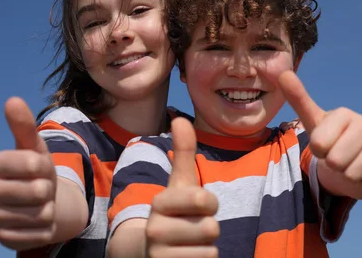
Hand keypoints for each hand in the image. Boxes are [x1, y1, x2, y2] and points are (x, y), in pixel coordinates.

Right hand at [0, 97, 56, 249]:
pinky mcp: (5, 238)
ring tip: (39, 202)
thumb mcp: (34, 146)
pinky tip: (36, 221)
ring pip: (41, 213)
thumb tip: (12, 100)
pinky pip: (39, 233)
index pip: (31, 163)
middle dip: (48, 188)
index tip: (39, 165)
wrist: (41, 201)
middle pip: (38, 190)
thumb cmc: (36, 169)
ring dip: (48, 208)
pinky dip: (45, 227)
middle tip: (41, 186)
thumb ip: (24, 125)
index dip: (44, 164)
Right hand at [145, 117, 219, 257]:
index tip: (198, 205)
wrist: (150, 252)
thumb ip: (183, 153)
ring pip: (210, 251)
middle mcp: (154, 229)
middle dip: (209, 228)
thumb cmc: (175, 212)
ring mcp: (159, 255)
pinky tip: (188, 257)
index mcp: (159, 202)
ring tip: (189, 245)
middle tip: (193, 228)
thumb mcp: (179, 184)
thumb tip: (180, 119)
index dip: (210, 203)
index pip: (205, 199)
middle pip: (211, 228)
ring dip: (206, 248)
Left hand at [279, 71, 361, 199]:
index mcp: (345, 114)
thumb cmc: (330, 141)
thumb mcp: (312, 123)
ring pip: (354, 173)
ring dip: (348, 176)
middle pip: (337, 160)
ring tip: (350, 165)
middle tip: (338, 158)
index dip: (318, 151)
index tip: (323, 145)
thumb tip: (283, 73)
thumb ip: (298, 99)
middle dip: (334, 166)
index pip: (319, 144)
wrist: (352, 165)